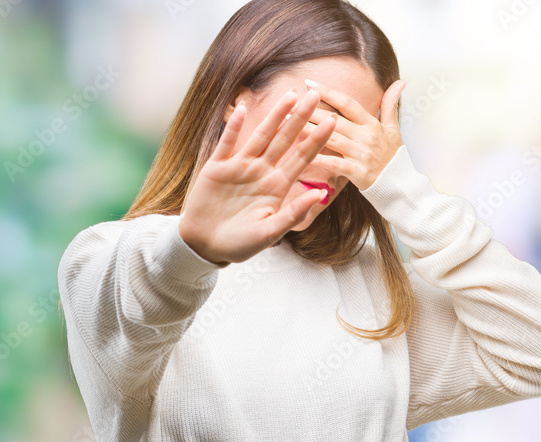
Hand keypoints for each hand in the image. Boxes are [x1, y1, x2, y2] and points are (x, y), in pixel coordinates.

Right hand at [179, 88, 336, 265]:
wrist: (206, 246)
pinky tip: (243, 109)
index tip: (334, 121)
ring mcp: (240, 167)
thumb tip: (321, 194)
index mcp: (278, 187)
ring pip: (260, 136)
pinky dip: (234, 127)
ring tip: (290, 95)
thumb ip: (294, 213)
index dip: (318, 140)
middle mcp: (262, 172)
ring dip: (275, 116)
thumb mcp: (270, 232)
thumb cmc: (241, 243)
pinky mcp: (217, 168)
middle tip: (316, 95)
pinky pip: (227, 144)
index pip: (303, 158)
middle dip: (301, 118)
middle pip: (285, 139)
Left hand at [301, 79, 407, 190]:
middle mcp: (365, 137)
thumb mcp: (394, 128)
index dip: (328, 92)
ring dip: (308, 130)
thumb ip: (391, 104)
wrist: (400, 184)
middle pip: (334, 120)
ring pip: (330, 139)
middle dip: (310, 110)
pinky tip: (300, 153)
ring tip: (289, 122)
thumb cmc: (393, 156)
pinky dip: (317, 159)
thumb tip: (401, 81)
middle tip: (290, 102)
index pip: (347, 104)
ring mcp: (360, 155)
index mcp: (372, 124)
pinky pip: (333, 163)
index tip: (310, 83)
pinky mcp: (356, 172)